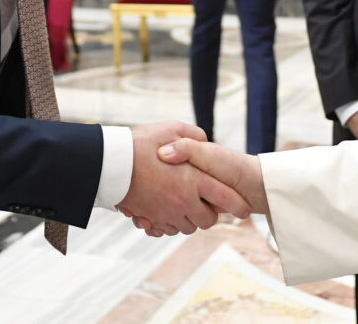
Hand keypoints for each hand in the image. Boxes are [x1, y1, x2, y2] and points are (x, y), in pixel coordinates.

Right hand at [116, 121, 249, 235]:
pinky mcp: (151, 218)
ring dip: (190, 218)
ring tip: (186, 204)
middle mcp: (183, 201)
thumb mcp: (173, 129)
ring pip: (188, 226)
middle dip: (210, 213)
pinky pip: (168, 229)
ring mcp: (167, 212)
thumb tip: (204, 142)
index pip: (225, 198)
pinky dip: (171, 222)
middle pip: (208, 219)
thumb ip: (195, 137)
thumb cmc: (142, 144)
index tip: (245, 210)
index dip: (238, 206)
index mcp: (194, 180)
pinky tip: (168, 208)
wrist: (111, 163)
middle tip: (207, 203)